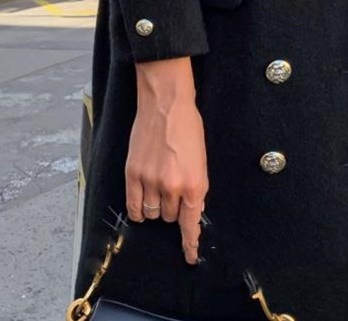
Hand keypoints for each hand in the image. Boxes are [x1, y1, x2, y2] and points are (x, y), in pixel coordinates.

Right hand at [125, 57, 208, 264]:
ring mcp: (150, 182)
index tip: (189, 256)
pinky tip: (142, 202)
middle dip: (174, 209)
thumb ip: (196, 186)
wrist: (166, 104)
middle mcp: (172, 187)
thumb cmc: (188, 127)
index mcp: (194, 183)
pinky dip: (138, 209)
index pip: (191, 223)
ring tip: (158, 186)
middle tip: (173, 189)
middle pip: (170, 217)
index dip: (190, 244)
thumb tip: (191, 209)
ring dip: (156, 207)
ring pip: (152, 213)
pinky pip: (133, 206)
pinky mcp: (132, 174)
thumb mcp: (201, 159)